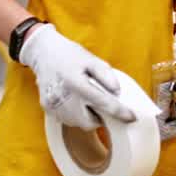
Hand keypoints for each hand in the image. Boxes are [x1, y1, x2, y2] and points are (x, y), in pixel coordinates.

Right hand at [18, 24, 136, 128]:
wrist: (44, 52)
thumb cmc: (70, 55)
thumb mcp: (91, 59)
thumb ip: (106, 74)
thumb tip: (117, 92)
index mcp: (75, 81)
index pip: (101, 102)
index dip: (119, 112)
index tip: (131, 117)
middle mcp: (62, 95)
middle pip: (88, 122)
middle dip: (99, 117)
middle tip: (101, 104)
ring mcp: (52, 103)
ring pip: (76, 123)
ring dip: (86, 117)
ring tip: (85, 100)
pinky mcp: (47, 107)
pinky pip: (66, 120)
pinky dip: (74, 115)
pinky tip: (74, 101)